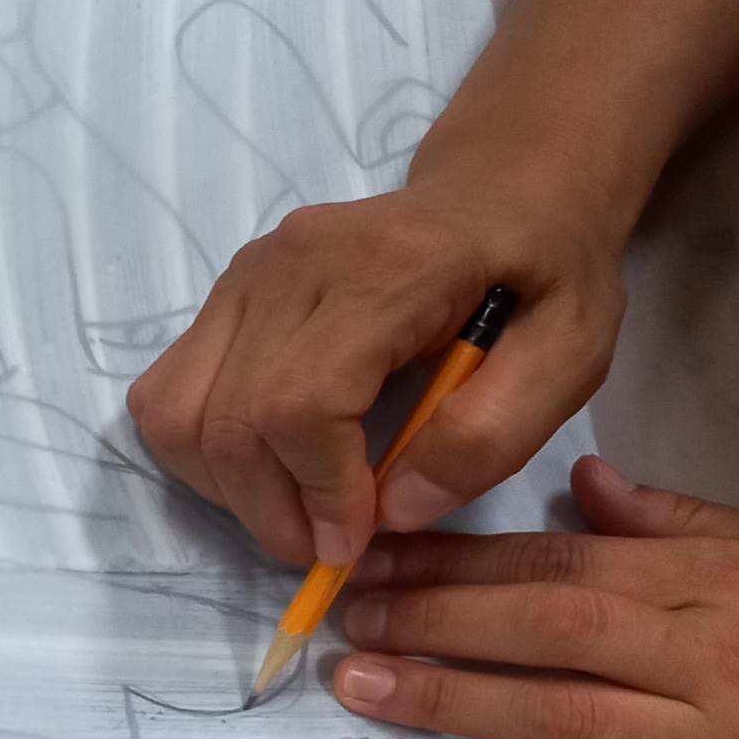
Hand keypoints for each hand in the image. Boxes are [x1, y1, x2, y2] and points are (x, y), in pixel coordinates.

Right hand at [128, 176, 624, 569]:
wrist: (503, 193)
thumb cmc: (548, 274)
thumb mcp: (571, 355)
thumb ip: (492, 436)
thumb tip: (395, 510)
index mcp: (387, 269)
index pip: (302, 402)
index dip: (320, 492)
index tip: (358, 542)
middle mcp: (293, 262)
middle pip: (230, 420)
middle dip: (273, 510)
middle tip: (330, 546)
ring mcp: (245, 275)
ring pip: (179, 415)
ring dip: (228, 489)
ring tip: (299, 506)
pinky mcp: (223, 293)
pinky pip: (168, 397)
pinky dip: (204, 454)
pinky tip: (269, 463)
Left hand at [328, 457, 738, 738]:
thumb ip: (690, 525)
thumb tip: (585, 484)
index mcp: (733, 585)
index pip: (568, 563)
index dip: (461, 558)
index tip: (383, 551)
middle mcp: (720, 666)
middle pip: (547, 631)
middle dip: (432, 617)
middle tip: (342, 612)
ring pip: (559, 722)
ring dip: (448, 702)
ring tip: (358, 684)